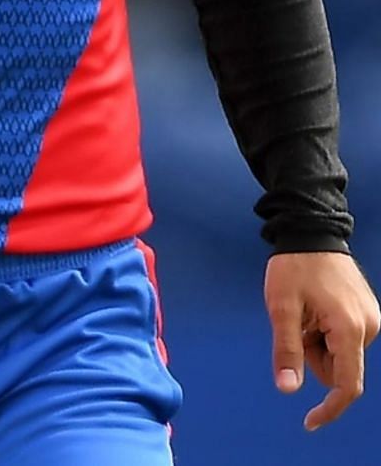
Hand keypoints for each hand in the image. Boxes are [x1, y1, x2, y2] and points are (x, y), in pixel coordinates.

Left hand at [266, 251, 380, 429]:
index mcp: (350, 330)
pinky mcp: (367, 314)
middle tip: (294, 324)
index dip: (329, 408)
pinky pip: (343, 339)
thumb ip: (287, 350)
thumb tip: (288, 389)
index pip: (347, 385)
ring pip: (338, 354)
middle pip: (337, 368)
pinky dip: (324, 333)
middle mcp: (369, 329)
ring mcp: (371, 321)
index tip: (309, 422)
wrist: (312, 232)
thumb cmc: (294, 266)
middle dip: (311, 356)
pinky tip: (314, 309)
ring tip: (303, 312)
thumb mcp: (281, 308)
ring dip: (316, 343)